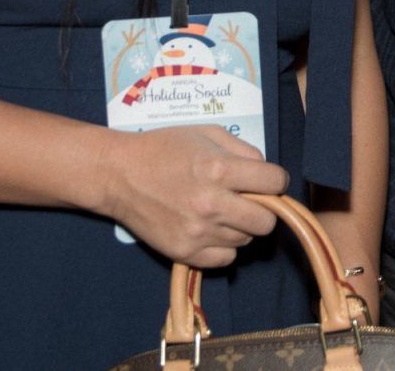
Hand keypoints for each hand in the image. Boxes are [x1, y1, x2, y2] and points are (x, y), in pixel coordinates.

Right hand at [97, 125, 288, 267]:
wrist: (119, 174)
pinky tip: (210, 230)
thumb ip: (243, 150)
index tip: (267, 181)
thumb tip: (266, 173)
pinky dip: (223, 247)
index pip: (275, 183)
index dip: (275, 180)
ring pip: (246, 240)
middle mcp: (211, 203)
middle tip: (248, 201)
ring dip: (240, 227)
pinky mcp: (184, 253)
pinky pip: (226, 259)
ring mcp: (197, 232)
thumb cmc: (165, 149)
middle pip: (266, 221)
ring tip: (221, 212)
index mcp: (219, 169)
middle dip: (264, 209)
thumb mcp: (207, 134)